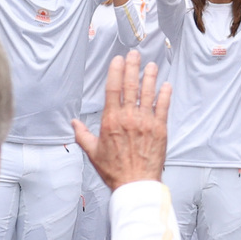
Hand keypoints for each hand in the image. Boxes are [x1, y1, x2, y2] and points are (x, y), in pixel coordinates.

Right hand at [72, 51, 170, 188]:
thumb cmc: (115, 171)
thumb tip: (74, 124)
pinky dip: (164, 95)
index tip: (118, 61)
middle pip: (130, 86)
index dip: (116, 71)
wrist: (136, 184)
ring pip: (148, 93)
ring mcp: (146, 122)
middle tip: (135, 55)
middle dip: (133, 67)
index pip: (113, 89)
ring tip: (151, 65)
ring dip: (150, 77)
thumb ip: (83, 135)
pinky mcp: (160, 129)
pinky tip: (166, 85)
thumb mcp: (93, 152)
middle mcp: (128, 118)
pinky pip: (163, 107)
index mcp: (111, 121)